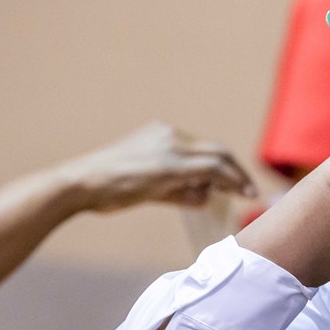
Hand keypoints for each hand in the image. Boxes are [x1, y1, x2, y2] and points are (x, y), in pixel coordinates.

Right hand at [55, 123, 256, 213]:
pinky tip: (231, 194)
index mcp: (161, 133)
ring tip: (246, 193)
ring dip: (234, 178)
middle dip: (237, 171)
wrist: (78, 184)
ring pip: (216, 160)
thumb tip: (205, 196)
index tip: (236, 182)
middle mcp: (169, 135)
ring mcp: (169, 149)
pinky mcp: (168, 166)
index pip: (203, 148)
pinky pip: (206, 172)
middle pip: (217, 150)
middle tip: (251, 189)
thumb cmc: (106, 188)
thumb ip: (177, 188)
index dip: (225, 166)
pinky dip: (223, 182)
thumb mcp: (147, 185)